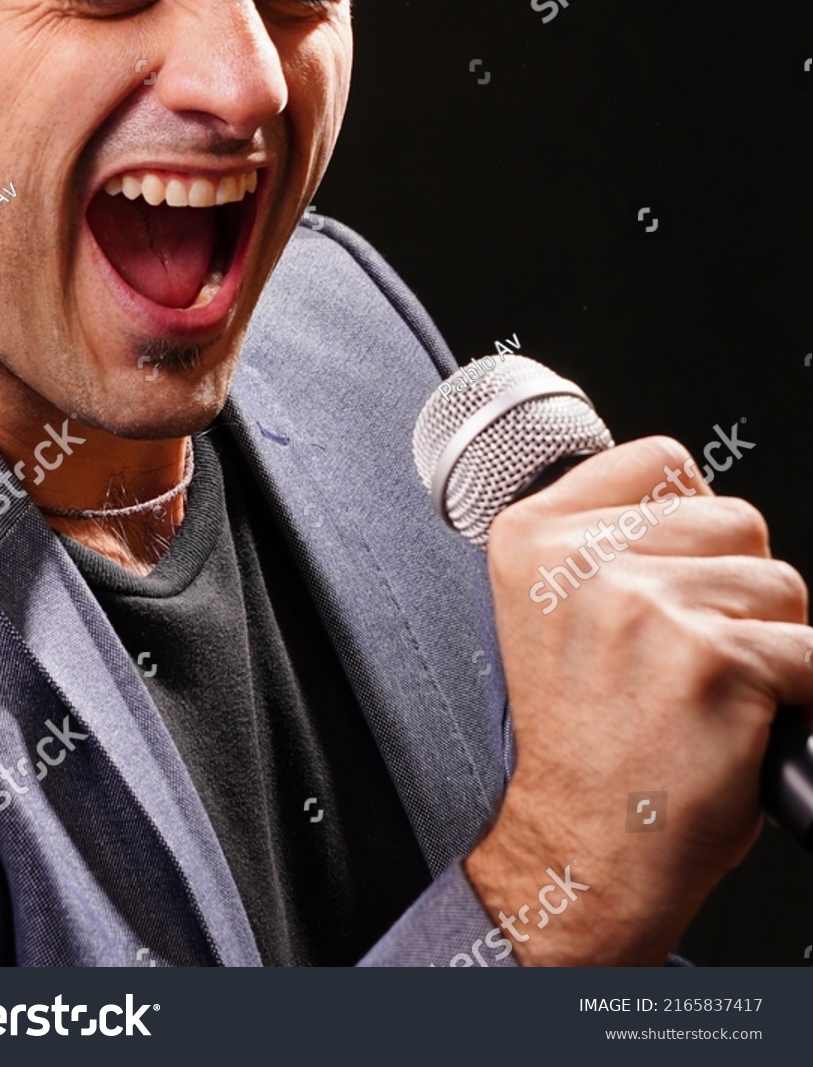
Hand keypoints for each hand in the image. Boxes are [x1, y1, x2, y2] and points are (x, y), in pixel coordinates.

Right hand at [464, 436, 812, 965]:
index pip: (661, 463)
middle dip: (737, 587)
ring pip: (781, 581)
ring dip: (772, 640)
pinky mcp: (713, 661)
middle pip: (733, 518)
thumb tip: (694, 502)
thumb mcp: (558, 614)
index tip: (672, 584)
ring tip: (712, 695)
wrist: (578, 855)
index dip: (689, 524)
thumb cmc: (583, 747)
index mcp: (532, 537)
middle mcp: (582, 561)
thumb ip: (606, 543)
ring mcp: (647, 606)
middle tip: (691, 659)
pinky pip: (811, 652)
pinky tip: (750, 727)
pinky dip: (803, 695)